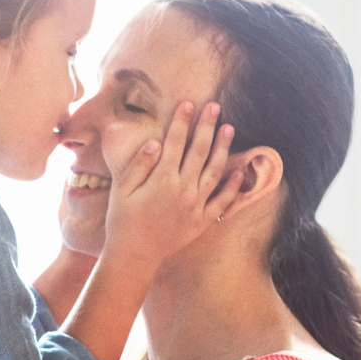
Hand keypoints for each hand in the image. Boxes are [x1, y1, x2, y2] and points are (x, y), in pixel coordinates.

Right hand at [101, 101, 248, 270]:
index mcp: (162, 179)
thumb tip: (157, 142)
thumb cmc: (122, 221)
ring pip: (214, 171)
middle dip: (207, 126)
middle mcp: (183, 190)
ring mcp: (195, 206)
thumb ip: (140, 164)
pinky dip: (232, 186)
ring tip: (229, 128)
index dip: (182, 121)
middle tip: (215, 107)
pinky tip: (238, 170)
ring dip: (223, 148)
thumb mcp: (122, 189)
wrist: (134, 255)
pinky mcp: (202, 221)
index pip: (175, 142)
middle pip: (199, 150)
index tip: (188, 104)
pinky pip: (222, 201)